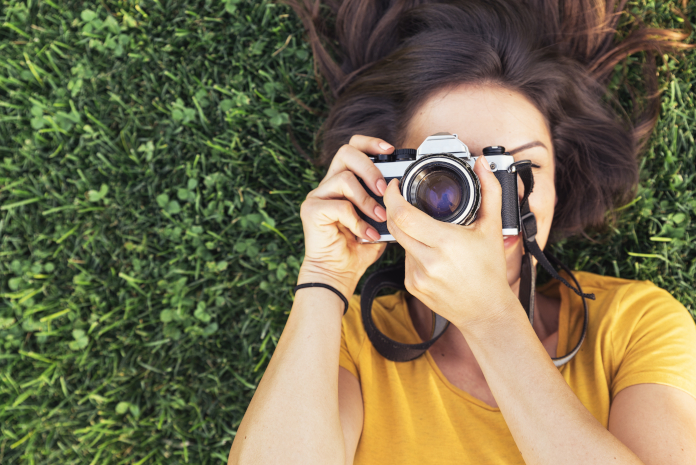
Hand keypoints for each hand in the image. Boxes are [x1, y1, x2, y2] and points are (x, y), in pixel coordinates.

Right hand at [298, 135, 390, 297]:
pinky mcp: (311, 210)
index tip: (390, 150)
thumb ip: (387, 202)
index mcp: (344, 181)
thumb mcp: (380, 220)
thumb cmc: (358, 247)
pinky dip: (357, 220)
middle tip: (383, 189)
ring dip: (367, 200)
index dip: (370, 143)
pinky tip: (365, 234)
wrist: (339, 272)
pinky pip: (339, 205)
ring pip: (344, 178)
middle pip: (346, 153)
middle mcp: (329, 184)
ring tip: (379, 218)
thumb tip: (402, 188)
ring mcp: (318, 196)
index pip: (353, 148)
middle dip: (370, 168)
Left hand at [383, 156, 518, 327]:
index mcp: (445, 243)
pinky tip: (432, 254)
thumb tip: (483, 164)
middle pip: (394, 225)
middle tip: (402, 198)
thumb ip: (490, 191)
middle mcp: (428, 261)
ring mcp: (416, 276)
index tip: (395, 186)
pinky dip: (413, 250)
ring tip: (429, 232)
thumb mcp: (492, 228)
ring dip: (408, 231)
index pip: (403, 214)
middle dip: (394, 208)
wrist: (486, 311)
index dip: (392, 196)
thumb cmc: (490, 271)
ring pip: (400, 242)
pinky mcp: (412, 286)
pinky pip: (405, 259)